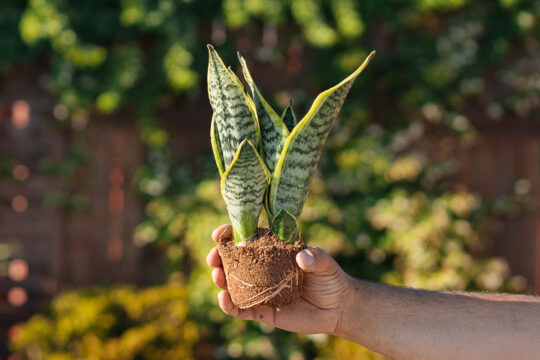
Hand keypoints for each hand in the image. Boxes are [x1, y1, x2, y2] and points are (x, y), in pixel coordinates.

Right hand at [206, 224, 353, 334]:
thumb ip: (316, 257)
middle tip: (213, 258)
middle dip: (219, 258)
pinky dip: (229, 305)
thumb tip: (302, 258)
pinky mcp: (264, 312)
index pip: (248, 240)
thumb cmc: (330, 279)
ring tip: (217, 275)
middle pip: (234, 262)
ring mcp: (261, 291)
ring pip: (233, 285)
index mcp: (273, 252)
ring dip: (221, 280)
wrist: (338, 308)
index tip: (219, 234)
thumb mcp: (325, 263)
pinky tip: (224, 298)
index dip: (230, 235)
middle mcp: (263, 270)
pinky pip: (242, 310)